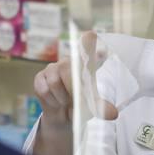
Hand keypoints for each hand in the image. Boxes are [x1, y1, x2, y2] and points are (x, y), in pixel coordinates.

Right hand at [30, 32, 116, 154]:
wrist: (64, 118)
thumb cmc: (83, 106)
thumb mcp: (94, 107)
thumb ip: (102, 107)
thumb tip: (113, 113)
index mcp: (86, 64)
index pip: (86, 44)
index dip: (87, 40)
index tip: (91, 35)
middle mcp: (69, 62)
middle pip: (67, 67)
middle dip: (72, 88)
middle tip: (76, 101)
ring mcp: (53, 68)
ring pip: (54, 82)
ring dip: (62, 98)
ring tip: (67, 102)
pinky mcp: (40, 77)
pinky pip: (43, 89)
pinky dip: (51, 101)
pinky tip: (56, 102)